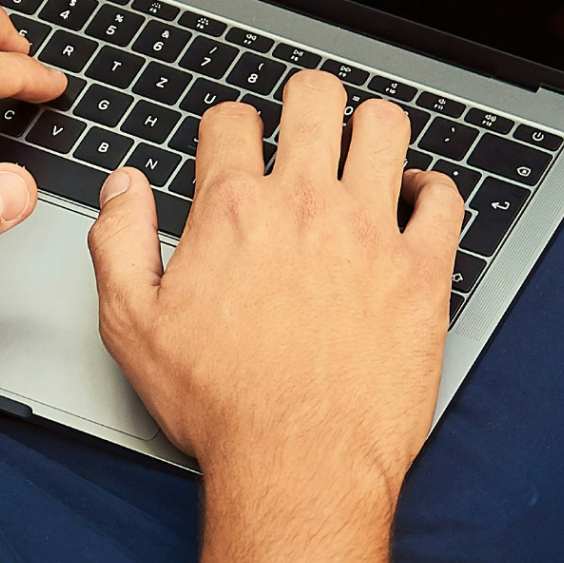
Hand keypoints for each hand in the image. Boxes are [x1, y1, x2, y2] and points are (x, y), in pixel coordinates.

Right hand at [87, 71, 460, 492]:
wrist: (299, 463)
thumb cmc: (221, 407)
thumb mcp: (132, 326)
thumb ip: (118, 243)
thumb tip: (123, 187)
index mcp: (234, 212)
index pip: (232, 121)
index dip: (230, 127)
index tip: (238, 147)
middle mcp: (305, 206)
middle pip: (315, 99)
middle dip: (307, 101)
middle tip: (308, 124)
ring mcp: (371, 233)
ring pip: (385, 128)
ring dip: (373, 129)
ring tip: (366, 150)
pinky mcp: (423, 271)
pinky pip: (445, 198)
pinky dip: (433, 190)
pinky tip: (417, 202)